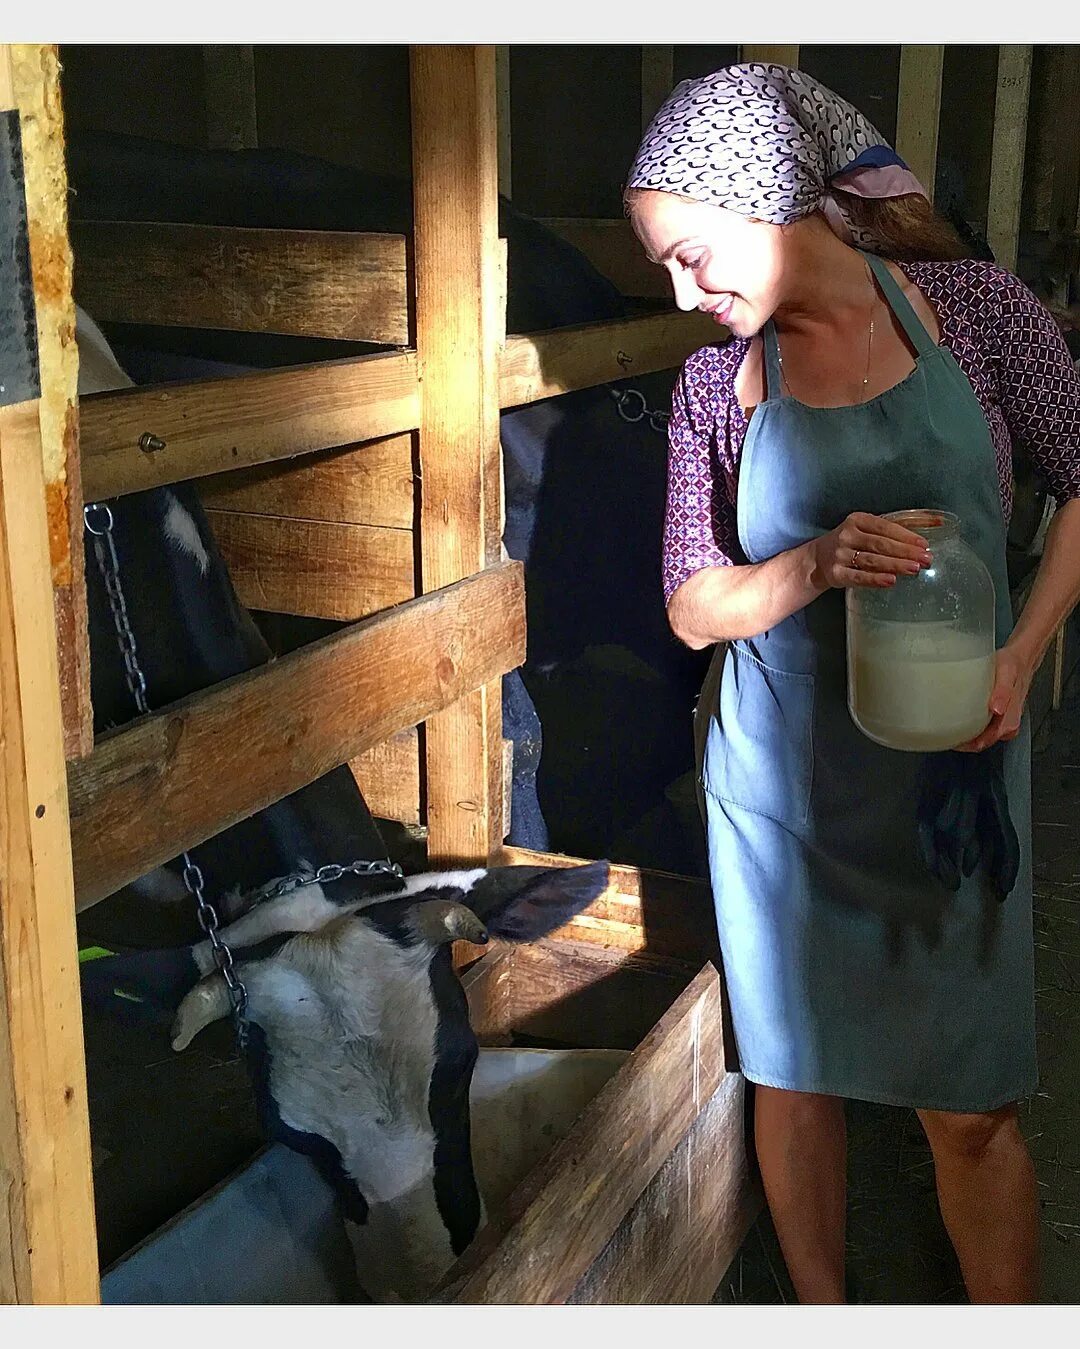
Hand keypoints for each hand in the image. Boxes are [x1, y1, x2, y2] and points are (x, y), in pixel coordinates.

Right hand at [809, 512, 932, 590]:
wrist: (817, 560)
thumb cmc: (850, 543)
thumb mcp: (865, 529)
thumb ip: (893, 530)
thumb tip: (931, 526)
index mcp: (857, 520)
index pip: (885, 527)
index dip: (906, 536)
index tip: (924, 545)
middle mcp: (847, 535)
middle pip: (880, 544)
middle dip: (906, 552)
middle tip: (925, 559)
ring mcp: (840, 555)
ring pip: (872, 560)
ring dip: (895, 565)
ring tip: (914, 569)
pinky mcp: (836, 573)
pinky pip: (859, 577)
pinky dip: (875, 579)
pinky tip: (891, 581)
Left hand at [955, 643, 1035, 752]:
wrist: (1021, 659)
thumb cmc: (1013, 665)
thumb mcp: (1007, 674)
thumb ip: (1003, 692)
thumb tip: (997, 710)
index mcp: (1010, 718)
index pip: (987, 740)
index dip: (968, 744)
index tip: (952, 740)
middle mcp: (1008, 723)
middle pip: (983, 742)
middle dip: (965, 743)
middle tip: (945, 737)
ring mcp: (1004, 721)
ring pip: (984, 737)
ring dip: (968, 737)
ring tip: (950, 731)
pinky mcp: (999, 716)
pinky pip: (985, 728)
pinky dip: (973, 728)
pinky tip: (961, 723)